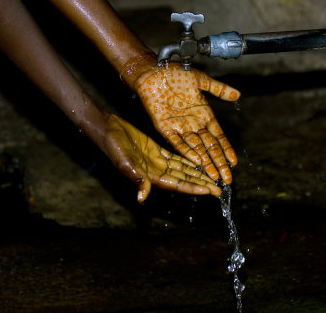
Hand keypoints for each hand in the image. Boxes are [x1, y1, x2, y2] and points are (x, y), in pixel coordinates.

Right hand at [100, 113, 220, 201]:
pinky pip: (176, 158)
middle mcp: (156, 172)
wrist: (106, 128)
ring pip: (182, 170)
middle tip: (219, 189)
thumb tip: (142, 197)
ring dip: (197, 174)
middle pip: (184, 180)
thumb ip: (135, 178)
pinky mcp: (156, 151)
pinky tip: (200, 161)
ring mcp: (157, 162)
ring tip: (213, 177)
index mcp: (150, 177)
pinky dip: (188, 161)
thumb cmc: (112, 145)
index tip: (210, 191)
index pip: (177, 185)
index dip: (194, 188)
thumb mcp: (124, 161)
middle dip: (201, 185)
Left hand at [134, 62, 239, 183]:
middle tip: (227, 178)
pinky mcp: (164, 127)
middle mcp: (193, 123)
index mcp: (203, 113)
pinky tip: (196, 161)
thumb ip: (219, 89)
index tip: (234, 162)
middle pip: (209, 147)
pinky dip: (187, 151)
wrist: (155, 69)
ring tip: (213, 175)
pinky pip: (177, 142)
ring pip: (195, 148)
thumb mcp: (202, 80)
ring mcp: (179, 126)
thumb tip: (238, 95)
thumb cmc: (177, 72)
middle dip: (218, 162)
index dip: (226, 149)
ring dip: (205, 161)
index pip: (218, 136)